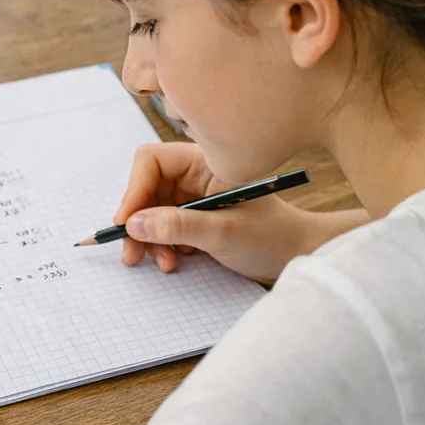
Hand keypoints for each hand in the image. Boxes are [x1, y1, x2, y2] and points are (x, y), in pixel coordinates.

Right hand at [114, 143, 366, 282]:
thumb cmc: (272, 238)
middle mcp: (196, 173)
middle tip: (131, 254)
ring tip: (164, 262)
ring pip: (151, 209)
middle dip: (137, 221)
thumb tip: (133, 224)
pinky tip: (177, 258)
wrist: (298, 256)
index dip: (133, 191)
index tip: (126, 224)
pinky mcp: (195, 214)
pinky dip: (162, 243)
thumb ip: (178, 226)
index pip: (151, 161)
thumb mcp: (223, 233)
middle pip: (146, 187)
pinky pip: (163, 224)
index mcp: (205, 162)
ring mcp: (194, 194)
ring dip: (149, 238)